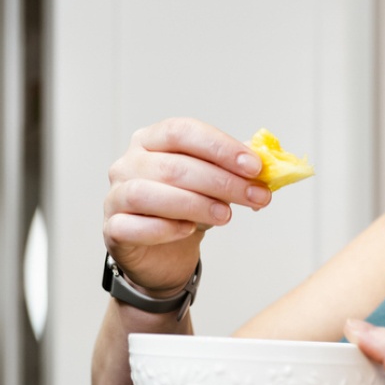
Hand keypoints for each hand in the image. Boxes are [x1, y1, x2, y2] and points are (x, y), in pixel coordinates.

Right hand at [103, 118, 271, 295]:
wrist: (163, 253)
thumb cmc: (186, 208)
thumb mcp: (213, 183)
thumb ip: (236, 169)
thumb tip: (271, 163)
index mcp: (152, 140)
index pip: (182, 131)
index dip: (220, 147)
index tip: (254, 166)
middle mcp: (129, 163)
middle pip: (173, 165)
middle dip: (221, 181)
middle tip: (254, 196)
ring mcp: (116, 195)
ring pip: (149, 193)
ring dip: (195, 203)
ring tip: (226, 216)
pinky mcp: (113, 228)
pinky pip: (134, 225)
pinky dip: (165, 228)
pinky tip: (189, 230)